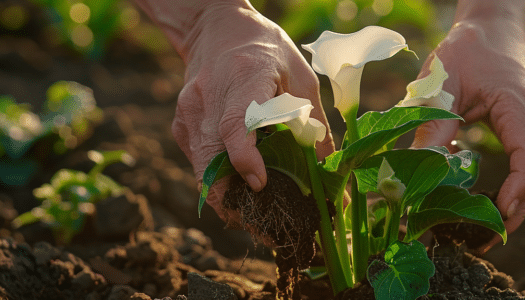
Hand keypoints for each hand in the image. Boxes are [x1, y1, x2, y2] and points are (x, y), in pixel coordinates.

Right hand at [170, 3, 333, 223]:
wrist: (216, 28)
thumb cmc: (267, 50)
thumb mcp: (302, 78)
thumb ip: (314, 125)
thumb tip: (329, 174)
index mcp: (244, 77)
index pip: (234, 125)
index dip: (244, 160)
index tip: (261, 184)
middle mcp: (208, 96)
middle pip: (211, 157)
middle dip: (233, 197)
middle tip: (262, 223)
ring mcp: (189, 111)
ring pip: (200, 166)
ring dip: (224, 195)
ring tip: (254, 214)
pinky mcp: (180, 122)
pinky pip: (196, 160)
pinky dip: (215, 179)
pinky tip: (238, 187)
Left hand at [412, 18, 524, 251]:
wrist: (494, 33)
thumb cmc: (468, 51)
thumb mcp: (442, 84)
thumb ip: (432, 126)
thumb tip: (412, 170)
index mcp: (523, 105)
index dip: (518, 189)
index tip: (498, 216)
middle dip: (508, 210)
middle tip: (474, 241)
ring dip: (506, 204)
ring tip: (473, 232)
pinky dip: (506, 187)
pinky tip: (479, 203)